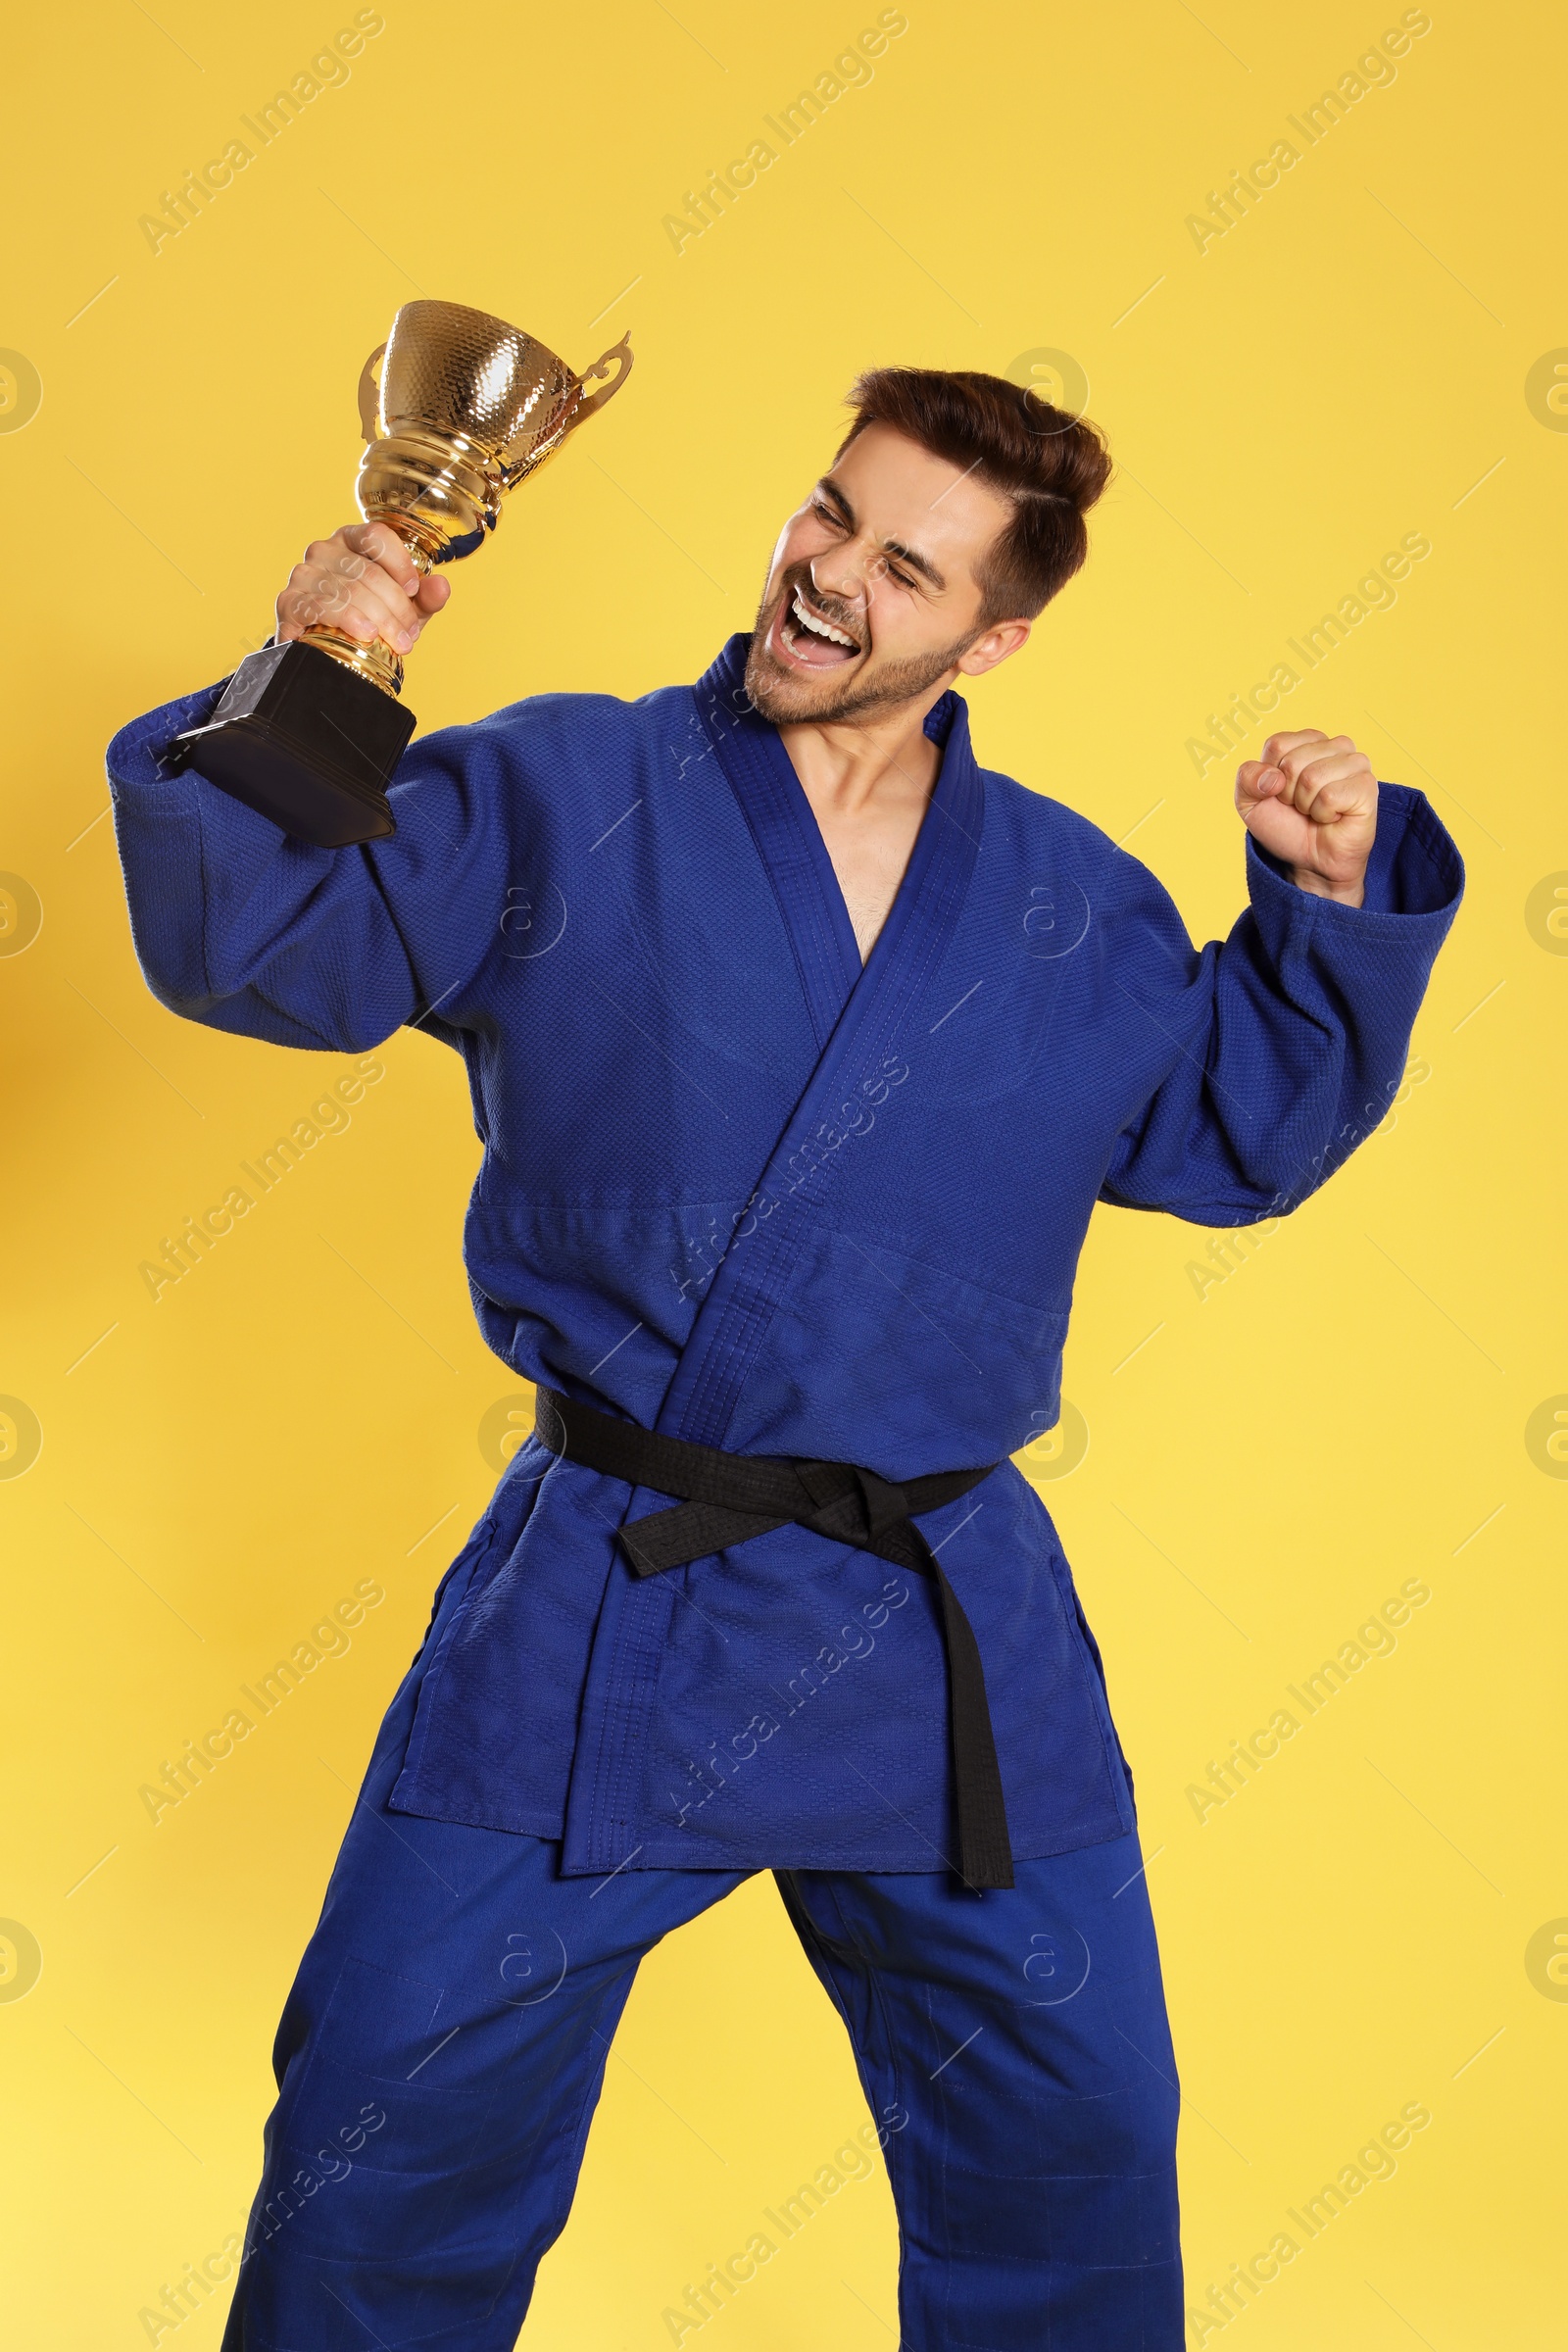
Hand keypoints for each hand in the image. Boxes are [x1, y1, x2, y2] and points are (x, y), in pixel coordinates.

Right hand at [276, 522, 450, 656]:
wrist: (325, 649)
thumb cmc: (366, 619)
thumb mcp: (402, 609)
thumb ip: (425, 598)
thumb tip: (441, 586)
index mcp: (352, 540)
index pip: (376, 535)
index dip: (399, 562)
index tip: (413, 590)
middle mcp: (324, 550)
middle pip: (368, 572)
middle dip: (396, 607)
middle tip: (409, 634)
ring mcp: (304, 574)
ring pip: (349, 591)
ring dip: (380, 620)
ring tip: (396, 642)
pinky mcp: (289, 601)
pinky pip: (320, 606)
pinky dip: (348, 620)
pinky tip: (365, 632)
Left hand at [1235, 730, 1376, 906]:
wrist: (1309, 861)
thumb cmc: (1286, 828)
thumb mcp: (1250, 803)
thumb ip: (1246, 778)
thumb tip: (1272, 776)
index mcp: (1306, 742)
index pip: (1277, 745)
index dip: (1271, 777)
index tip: (1282, 794)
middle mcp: (1334, 746)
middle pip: (1292, 762)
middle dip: (1289, 793)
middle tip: (1301, 807)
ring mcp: (1354, 763)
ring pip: (1312, 777)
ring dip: (1307, 804)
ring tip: (1317, 811)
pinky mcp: (1366, 785)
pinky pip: (1330, 795)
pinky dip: (1323, 813)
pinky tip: (1333, 817)